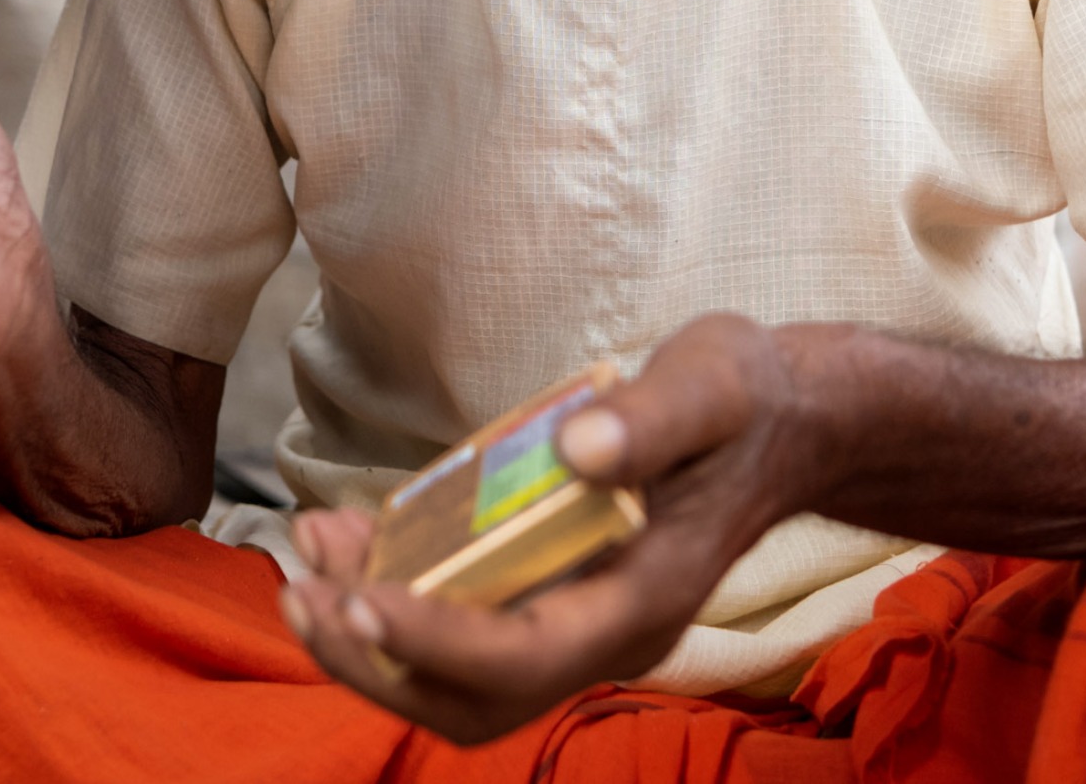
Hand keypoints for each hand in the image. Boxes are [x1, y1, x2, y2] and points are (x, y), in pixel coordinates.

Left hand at [278, 315, 827, 744]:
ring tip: (309, 556)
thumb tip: (578, 448)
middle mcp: (605, 632)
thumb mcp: (713, 384)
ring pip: (457, 680)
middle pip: (474, 701)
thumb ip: (653, 419)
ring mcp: (576, 620)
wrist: (783, 424)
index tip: (361, 599)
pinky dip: (396, 595)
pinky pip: (462, 626)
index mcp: (645, 599)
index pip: (524, 658)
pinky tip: (352, 533)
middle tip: (303, 591)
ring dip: (370, 639)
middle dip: (376, 663)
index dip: (436, 643)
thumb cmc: (747, 401)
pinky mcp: (551, 592)